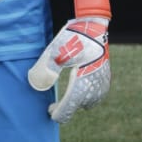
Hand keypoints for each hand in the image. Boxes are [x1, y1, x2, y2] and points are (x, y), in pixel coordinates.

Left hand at [27, 0, 110, 120]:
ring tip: (65, 97)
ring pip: (86, 104)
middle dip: (64, 108)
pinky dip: (85, 97)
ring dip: (75, 103)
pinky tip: (78, 90)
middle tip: (53, 105)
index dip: (57, 114)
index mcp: (80, 84)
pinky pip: (95, 97)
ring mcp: (102, 85)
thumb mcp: (54, 52)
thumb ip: (44, 69)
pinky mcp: (106, 80)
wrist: (94, 27)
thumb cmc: (72, 39)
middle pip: (75, 107)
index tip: (49, 111)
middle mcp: (93, 88)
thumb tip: (34, 83)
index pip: (67, 109)